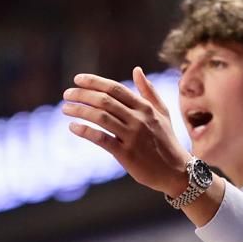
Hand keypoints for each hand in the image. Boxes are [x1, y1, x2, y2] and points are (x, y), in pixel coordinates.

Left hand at [63, 69, 190, 194]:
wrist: (176, 171)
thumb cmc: (167, 141)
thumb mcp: (162, 113)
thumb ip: (149, 91)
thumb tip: (137, 70)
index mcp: (145, 107)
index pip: (115, 89)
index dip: (94, 82)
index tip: (77, 79)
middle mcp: (138, 119)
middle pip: (104, 100)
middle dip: (82, 95)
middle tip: (67, 95)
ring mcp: (132, 136)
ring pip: (101, 117)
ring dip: (80, 111)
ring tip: (65, 109)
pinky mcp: (126, 154)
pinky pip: (102, 139)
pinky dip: (85, 131)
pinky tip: (73, 127)